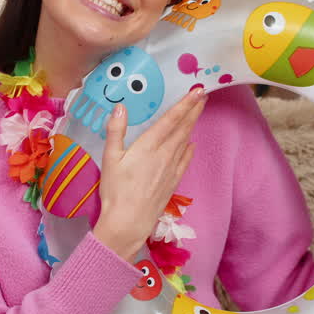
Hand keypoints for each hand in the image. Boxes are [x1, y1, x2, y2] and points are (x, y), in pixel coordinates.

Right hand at [92, 88, 206, 261]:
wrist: (129, 221)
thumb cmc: (116, 190)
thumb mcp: (110, 158)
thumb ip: (116, 131)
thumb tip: (121, 107)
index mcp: (148, 146)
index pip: (170, 119)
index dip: (185, 104)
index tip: (197, 91)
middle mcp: (164, 154)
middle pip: (182, 128)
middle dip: (194, 110)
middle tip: (204, 95)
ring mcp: (171, 169)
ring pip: (185, 142)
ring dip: (192, 125)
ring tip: (199, 112)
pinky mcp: (172, 182)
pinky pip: (184, 161)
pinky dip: (189, 150)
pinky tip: (192, 144)